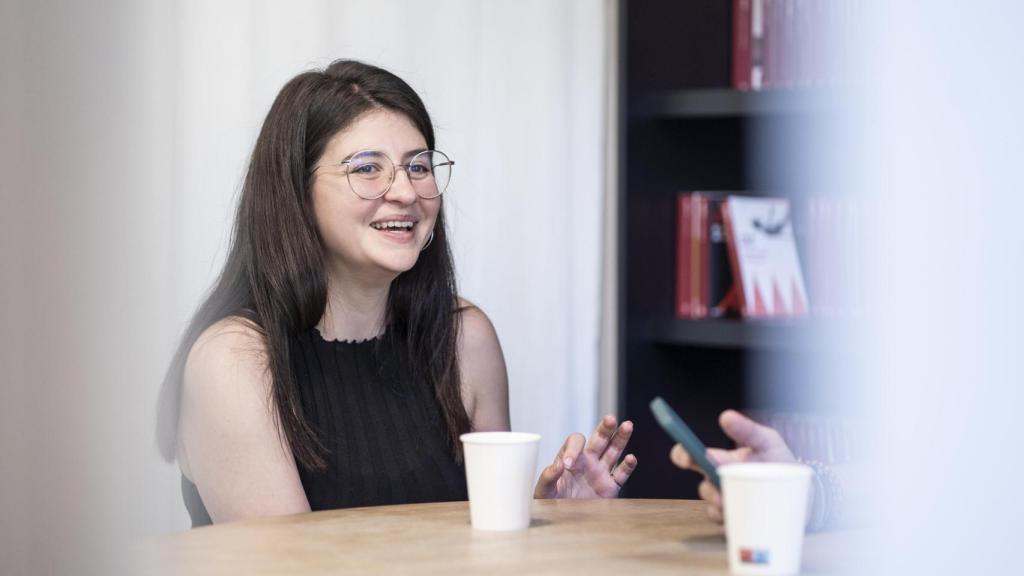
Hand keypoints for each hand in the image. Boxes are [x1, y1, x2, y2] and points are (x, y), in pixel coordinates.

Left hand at [534, 415, 637, 498]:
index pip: (575, 442)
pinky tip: (631, 458)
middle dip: (605, 429)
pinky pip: (621, 474)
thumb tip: (558, 465)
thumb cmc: (549, 504)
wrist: (561, 523)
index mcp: (570, 458)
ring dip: (621, 438)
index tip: (568, 465)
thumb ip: (548, 477)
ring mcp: (600, 473)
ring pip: (613, 451)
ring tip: (628, 425)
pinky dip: (627, 466)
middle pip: (599, 439)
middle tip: (610, 419)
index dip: (573, 449)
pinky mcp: (610, 488)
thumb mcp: (543, 491)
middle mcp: (587, 462)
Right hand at [670, 410, 793, 522]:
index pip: (691, 457)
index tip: (685, 457)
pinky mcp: (737, 524)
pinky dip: (733, 524)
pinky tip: (743, 520)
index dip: (682, 456)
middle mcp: (719, 483)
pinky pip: (728, 528)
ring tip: (735, 506)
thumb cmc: (779, 462)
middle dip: (709, 490)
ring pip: (713, 510)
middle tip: (721, 491)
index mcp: (720, 461)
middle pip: (703, 488)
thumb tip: (726, 416)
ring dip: (720, 510)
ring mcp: (727, 504)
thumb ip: (747, 429)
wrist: (805, 492)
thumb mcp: (767, 441)